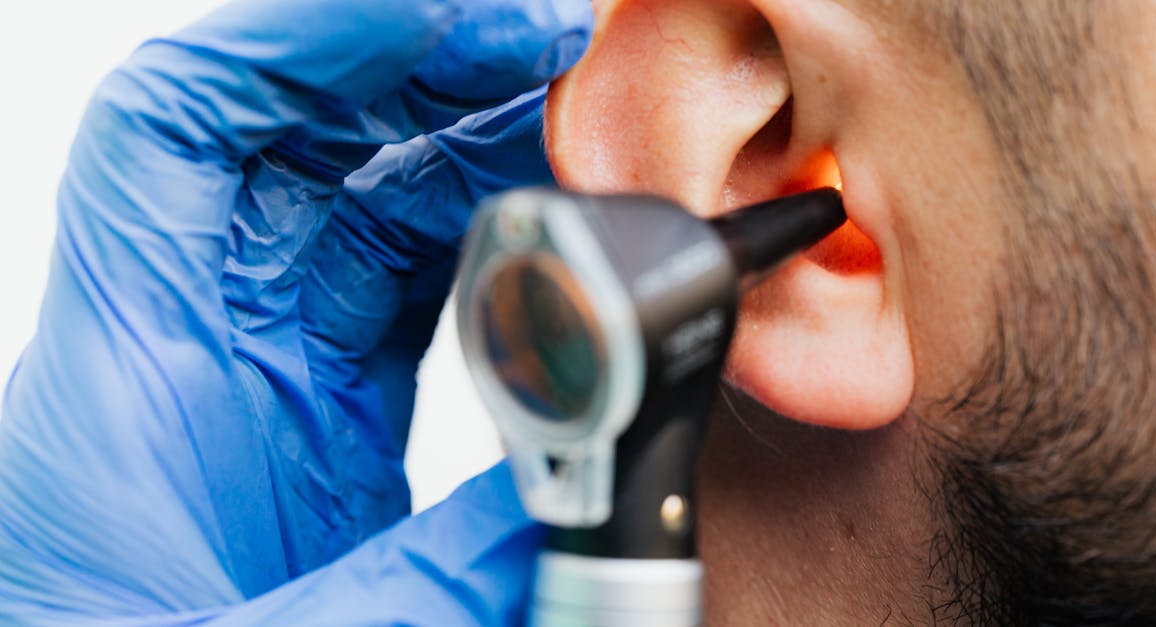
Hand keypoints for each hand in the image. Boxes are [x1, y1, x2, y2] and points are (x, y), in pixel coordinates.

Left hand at [0, 0, 590, 623]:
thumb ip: (434, 570)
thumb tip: (577, 498)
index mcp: (137, 358)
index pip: (180, 122)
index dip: (294, 39)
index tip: (424, 22)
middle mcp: (199, 334)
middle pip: (295, 134)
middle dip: (415, 69)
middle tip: (537, 51)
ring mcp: (266, 365)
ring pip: (361, 196)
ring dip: (458, 140)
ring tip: (561, 120)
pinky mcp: (323, 410)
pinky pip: (398, 279)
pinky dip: (471, 231)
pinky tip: (537, 219)